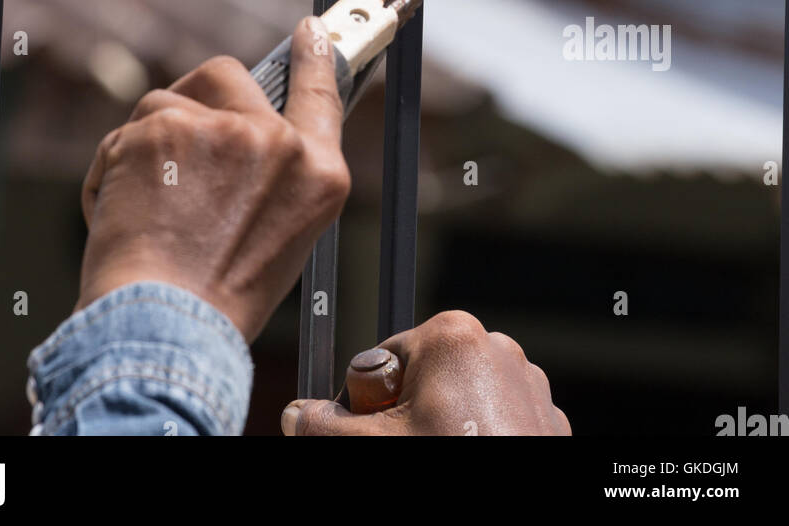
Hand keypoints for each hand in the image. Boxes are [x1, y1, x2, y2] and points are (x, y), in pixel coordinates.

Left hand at [76, 17, 349, 341]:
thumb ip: (270, 175)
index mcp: (319, 175)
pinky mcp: (164, 127)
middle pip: (227, 77)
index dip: (313, 57)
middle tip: (168, 147)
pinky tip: (117, 216)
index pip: (322, 94)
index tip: (309, 31)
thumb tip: (238, 127)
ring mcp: (222, 130)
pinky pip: (126, 132)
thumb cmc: (213, 302)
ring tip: (144, 213)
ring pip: (166, 104)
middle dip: (193, 100)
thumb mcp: (277, 237)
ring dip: (146, 147)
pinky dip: (111, 170)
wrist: (163, 331)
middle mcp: (279, 143)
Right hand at [281, 310, 570, 434]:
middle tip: (413, 447)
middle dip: (409, 415)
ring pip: (460, 401)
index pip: (383, 359)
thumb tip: (295, 416)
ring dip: (445, 428)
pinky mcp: (546, 417)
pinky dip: (481, 440)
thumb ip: (326, 426)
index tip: (379, 431)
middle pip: (423, 378)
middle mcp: (494, 346)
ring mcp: (527, 383)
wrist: (521, 515)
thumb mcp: (375, 447)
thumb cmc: (450, 461)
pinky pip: (497, 420)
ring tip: (445, 456)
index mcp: (451, 336)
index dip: (372, 403)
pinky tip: (473, 458)